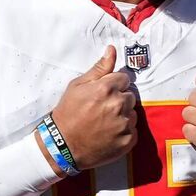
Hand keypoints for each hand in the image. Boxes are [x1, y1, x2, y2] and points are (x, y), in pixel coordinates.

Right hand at [49, 46, 136, 170]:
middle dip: (119, 100)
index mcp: (106, 89)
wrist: (63, 145)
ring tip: (104, 123)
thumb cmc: (68, 113)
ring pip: (132, 114)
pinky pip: (133, 131)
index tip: (103, 94)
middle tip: (102, 109)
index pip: (124, 79)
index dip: (114, 85)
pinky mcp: (128, 141)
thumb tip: (111, 50)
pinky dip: (124, 132)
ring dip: (123, 116)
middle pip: (130, 96)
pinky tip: (108, 134)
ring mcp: (124, 124)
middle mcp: (118, 105)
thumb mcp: (78, 86)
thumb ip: (99, 68)